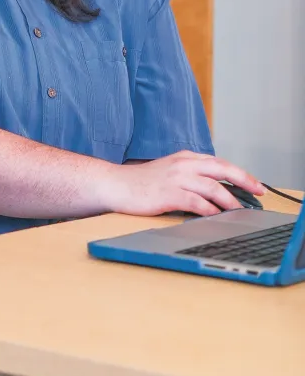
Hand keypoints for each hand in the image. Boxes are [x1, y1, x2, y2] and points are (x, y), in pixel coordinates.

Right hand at [103, 152, 263, 216]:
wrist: (115, 185)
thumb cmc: (141, 183)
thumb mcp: (169, 172)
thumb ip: (190, 177)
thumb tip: (215, 192)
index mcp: (184, 158)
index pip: (219, 163)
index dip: (240, 173)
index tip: (255, 184)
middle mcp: (183, 164)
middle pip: (221, 169)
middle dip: (244, 180)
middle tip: (259, 192)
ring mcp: (176, 178)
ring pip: (213, 187)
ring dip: (230, 201)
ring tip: (240, 212)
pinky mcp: (169, 194)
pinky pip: (197, 203)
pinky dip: (211, 211)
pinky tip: (217, 217)